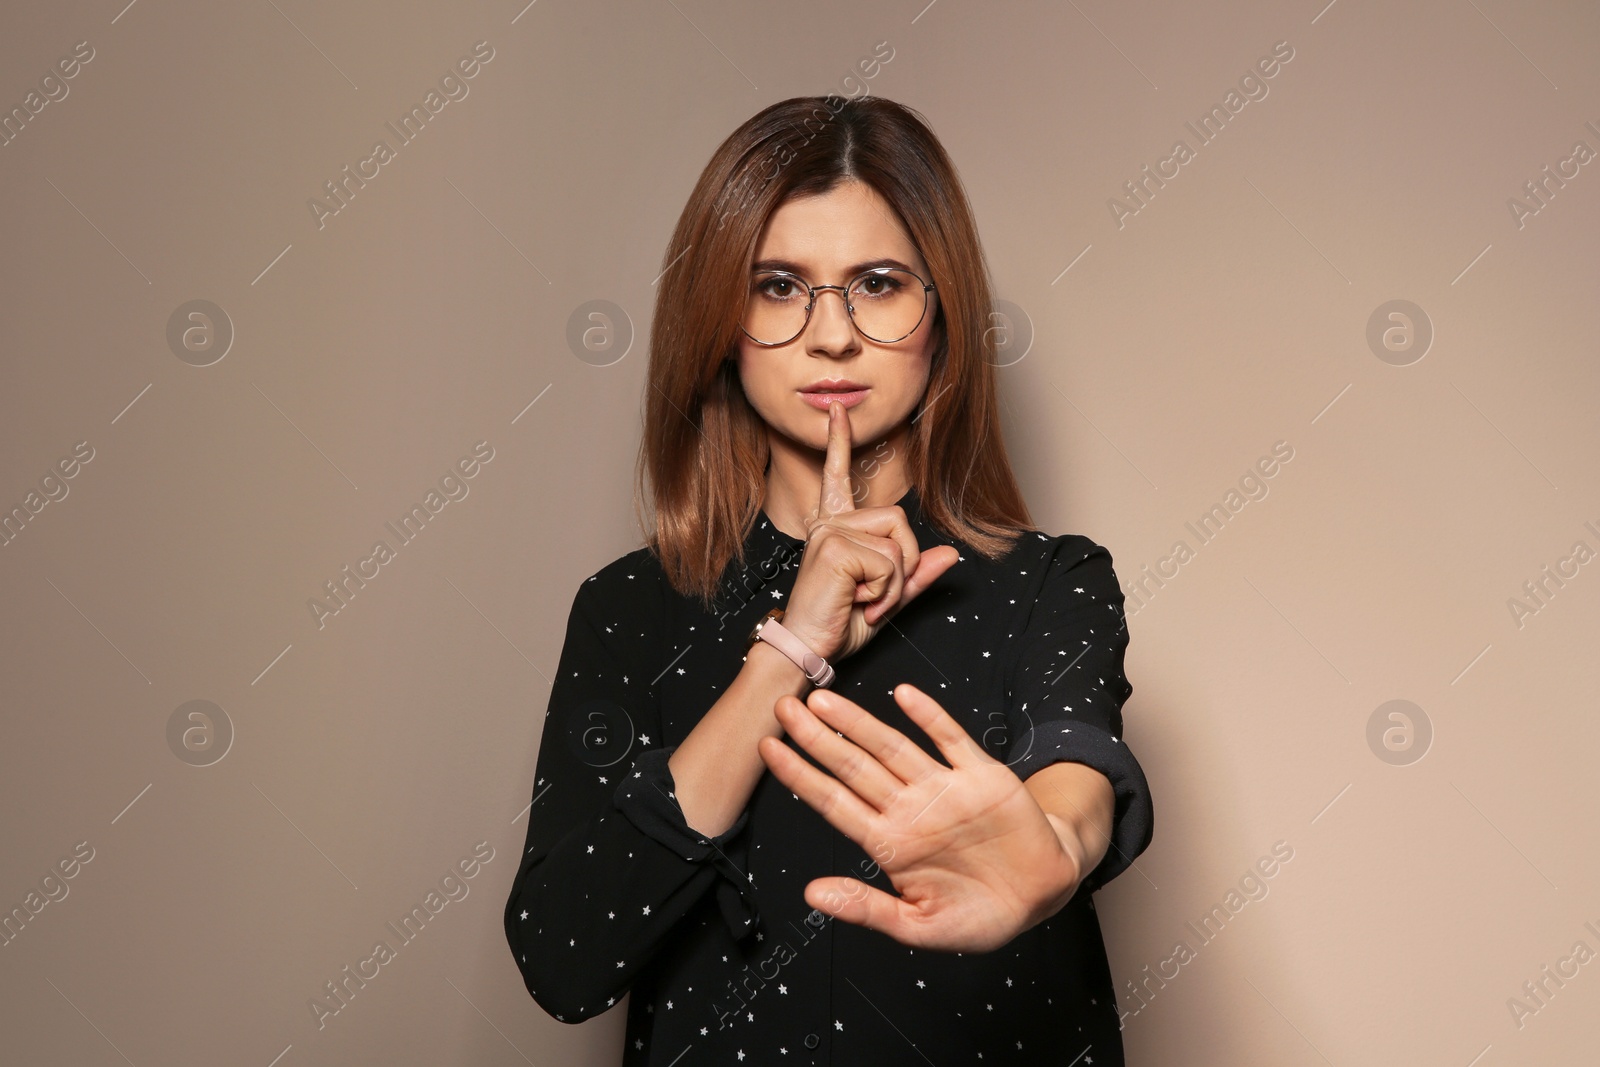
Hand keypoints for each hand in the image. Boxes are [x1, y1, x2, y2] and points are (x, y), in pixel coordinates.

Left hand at [756, 683, 1084, 952]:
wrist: (1042, 895)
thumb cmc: (978, 915)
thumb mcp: (918, 926)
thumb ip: (866, 908)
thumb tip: (812, 895)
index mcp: (890, 843)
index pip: (834, 803)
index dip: (800, 776)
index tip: (769, 750)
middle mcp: (910, 809)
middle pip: (854, 767)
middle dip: (817, 738)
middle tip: (782, 706)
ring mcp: (944, 789)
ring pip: (892, 748)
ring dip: (858, 724)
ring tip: (823, 700)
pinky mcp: (982, 777)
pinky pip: (952, 740)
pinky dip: (929, 717)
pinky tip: (904, 696)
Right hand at [780, 401, 959, 661]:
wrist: (808, 649)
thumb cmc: (837, 623)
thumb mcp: (886, 599)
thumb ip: (916, 576)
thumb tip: (951, 554)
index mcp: (835, 527)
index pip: (838, 476)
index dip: (840, 441)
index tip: (837, 410)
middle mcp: (829, 523)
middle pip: (899, 520)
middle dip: (903, 564)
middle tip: (874, 596)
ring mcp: (831, 531)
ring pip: (898, 545)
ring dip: (894, 584)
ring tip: (863, 601)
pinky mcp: (836, 547)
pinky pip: (890, 564)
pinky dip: (885, 593)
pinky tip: (858, 602)